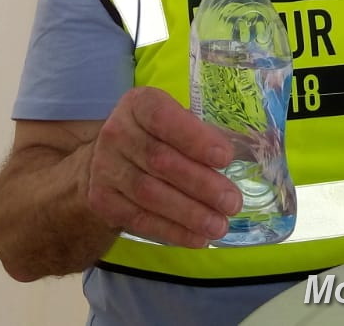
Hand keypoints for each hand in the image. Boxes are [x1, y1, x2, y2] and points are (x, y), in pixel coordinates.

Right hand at [85, 86, 242, 247]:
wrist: (108, 161)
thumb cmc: (156, 137)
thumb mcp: (175, 121)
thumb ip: (201, 134)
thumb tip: (240, 158)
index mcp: (138, 105)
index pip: (163, 118)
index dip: (195, 139)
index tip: (225, 158)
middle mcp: (116, 133)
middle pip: (160, 161)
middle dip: (201, 184)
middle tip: (232, 202)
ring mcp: (105, 168)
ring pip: (150, 194)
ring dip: (189, 214)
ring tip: (219, 225)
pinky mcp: (102, 200)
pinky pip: (139, 219)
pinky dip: (172, 231)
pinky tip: (198, 238)